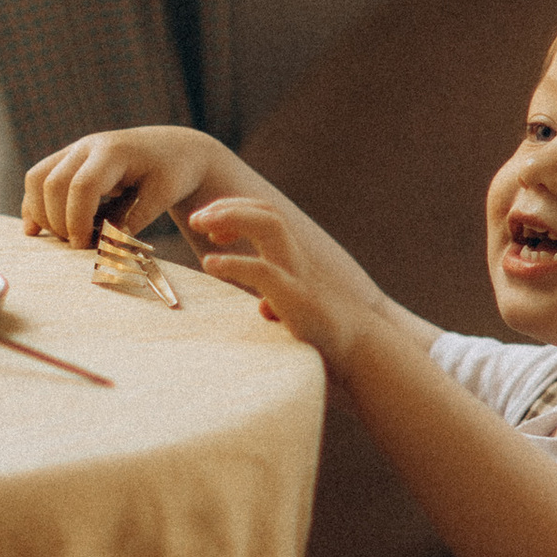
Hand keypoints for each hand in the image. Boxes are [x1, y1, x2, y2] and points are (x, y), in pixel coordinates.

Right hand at [19, 126, 238, 247]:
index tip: (86, 246)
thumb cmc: (172, 172)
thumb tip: (106, 245)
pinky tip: (36, 231)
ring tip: (65, 238)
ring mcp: (73, 151)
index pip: (82, 186)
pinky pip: (37, 179)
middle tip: (79, 246)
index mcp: (113, 152)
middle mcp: (87, 146)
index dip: (78, 220)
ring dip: (42, 214)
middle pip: (51, 183)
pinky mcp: (66, 160)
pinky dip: (34, 205)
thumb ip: (134, 219)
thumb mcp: (162, 196)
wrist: (172, 148)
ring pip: (36, 179)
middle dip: (58, 222)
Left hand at [186, 195, 377, 370]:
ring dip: (232, 217)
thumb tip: (263, 309)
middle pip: (267, 211)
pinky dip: (234, 263)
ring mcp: (298, 274)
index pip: (266, 216)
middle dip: (229, 206)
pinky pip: (264, 271)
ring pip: (270, 225)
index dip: (236, 211)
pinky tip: (210, 263)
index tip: (210, 227)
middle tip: (197, 218)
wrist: (359, 351)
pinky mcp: (296, 298)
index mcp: (293, 259)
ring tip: (201, 225)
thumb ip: (278, 302)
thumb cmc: (326, 335)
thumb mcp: (295, 311)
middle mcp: (296, 258)